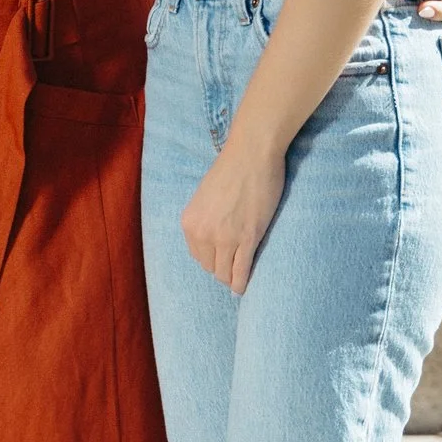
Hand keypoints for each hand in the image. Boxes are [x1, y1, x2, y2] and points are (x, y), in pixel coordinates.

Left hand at [181, 143, 284, 293]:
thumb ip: (205, 219)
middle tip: (233, 267)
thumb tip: (212, 238)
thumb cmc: (230, 170)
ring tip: (239, 279)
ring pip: (225, 273)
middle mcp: (203, 233)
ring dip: (232, 278)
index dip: (210, 258)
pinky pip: (242, 272)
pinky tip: (244, 286)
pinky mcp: (248, 239)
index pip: (197, 255)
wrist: (251, 154)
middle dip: (221, 268)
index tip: (221, 259)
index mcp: (190, 222)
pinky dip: (242, 282)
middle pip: (210, 267)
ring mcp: (225, 238)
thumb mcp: (205, 197)